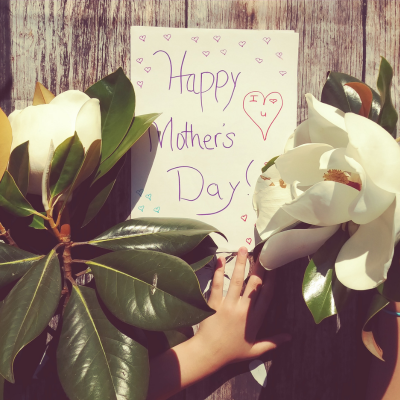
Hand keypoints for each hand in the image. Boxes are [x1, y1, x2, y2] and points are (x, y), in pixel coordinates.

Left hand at [194, 246, 290, 367]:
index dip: (272, 280)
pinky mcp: (214, 303)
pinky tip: (221, 258)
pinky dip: (219, 271)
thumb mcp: (255, 350)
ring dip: (241, 263)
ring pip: (237, 280)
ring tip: (244, 248)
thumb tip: (290, 337)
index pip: (267, 295)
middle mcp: (243, 309)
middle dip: (259, 267)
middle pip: (254, 284)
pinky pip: (217, 285)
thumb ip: (273, 342)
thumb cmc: (231, 352)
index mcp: (254, 319)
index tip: (275, 267)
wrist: (209, 354)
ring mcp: (228, 305)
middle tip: (262, 252)